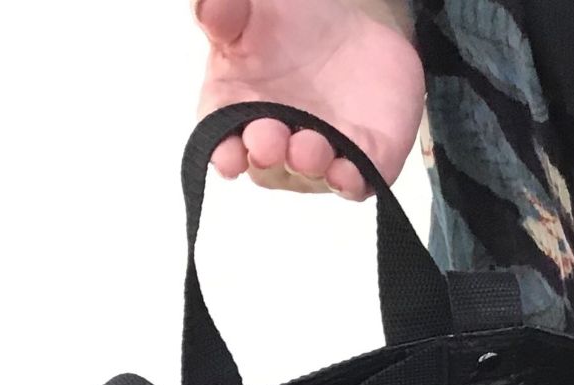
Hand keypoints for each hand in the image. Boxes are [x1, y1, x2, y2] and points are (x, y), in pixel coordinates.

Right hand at [195, 0, 423, 197]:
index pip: (225, 143)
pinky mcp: (364, 159)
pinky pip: (360, 177)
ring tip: (307, 148)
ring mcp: (321, 157)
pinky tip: (348, 170)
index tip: (226, 158)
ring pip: (314, 172)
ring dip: (309, 163)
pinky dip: (353, 177)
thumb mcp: (252, 14)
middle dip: (267, 152)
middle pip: (268, 162)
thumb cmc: (286, 32)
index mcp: (237, 113)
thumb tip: (209, 5)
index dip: (225, 154)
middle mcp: (277, 146)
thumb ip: (227, 15)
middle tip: (268, 142)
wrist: (348, 36)